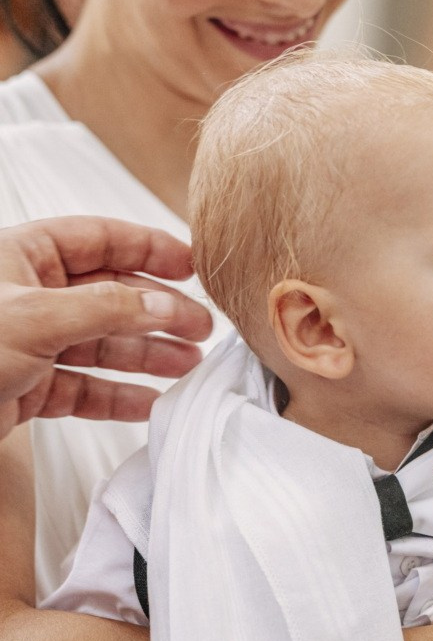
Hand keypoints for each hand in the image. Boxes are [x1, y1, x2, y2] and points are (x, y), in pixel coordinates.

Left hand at [0, 216, 212, 437]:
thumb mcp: (35, 318)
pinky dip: (118, 397)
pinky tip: (150, 402)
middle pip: (109, 294)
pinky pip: (82, 388)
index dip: (149, 249)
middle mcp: (27, 297)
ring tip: (189, 366)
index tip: (193, 266)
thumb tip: (164, 303)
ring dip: (146, 355)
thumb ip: (107, 308)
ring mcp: (27, 344)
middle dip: (157, 311)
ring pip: (100, 344)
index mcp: (22, 256)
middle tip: (202, 327)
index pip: (99, 239)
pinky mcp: (24, 389)